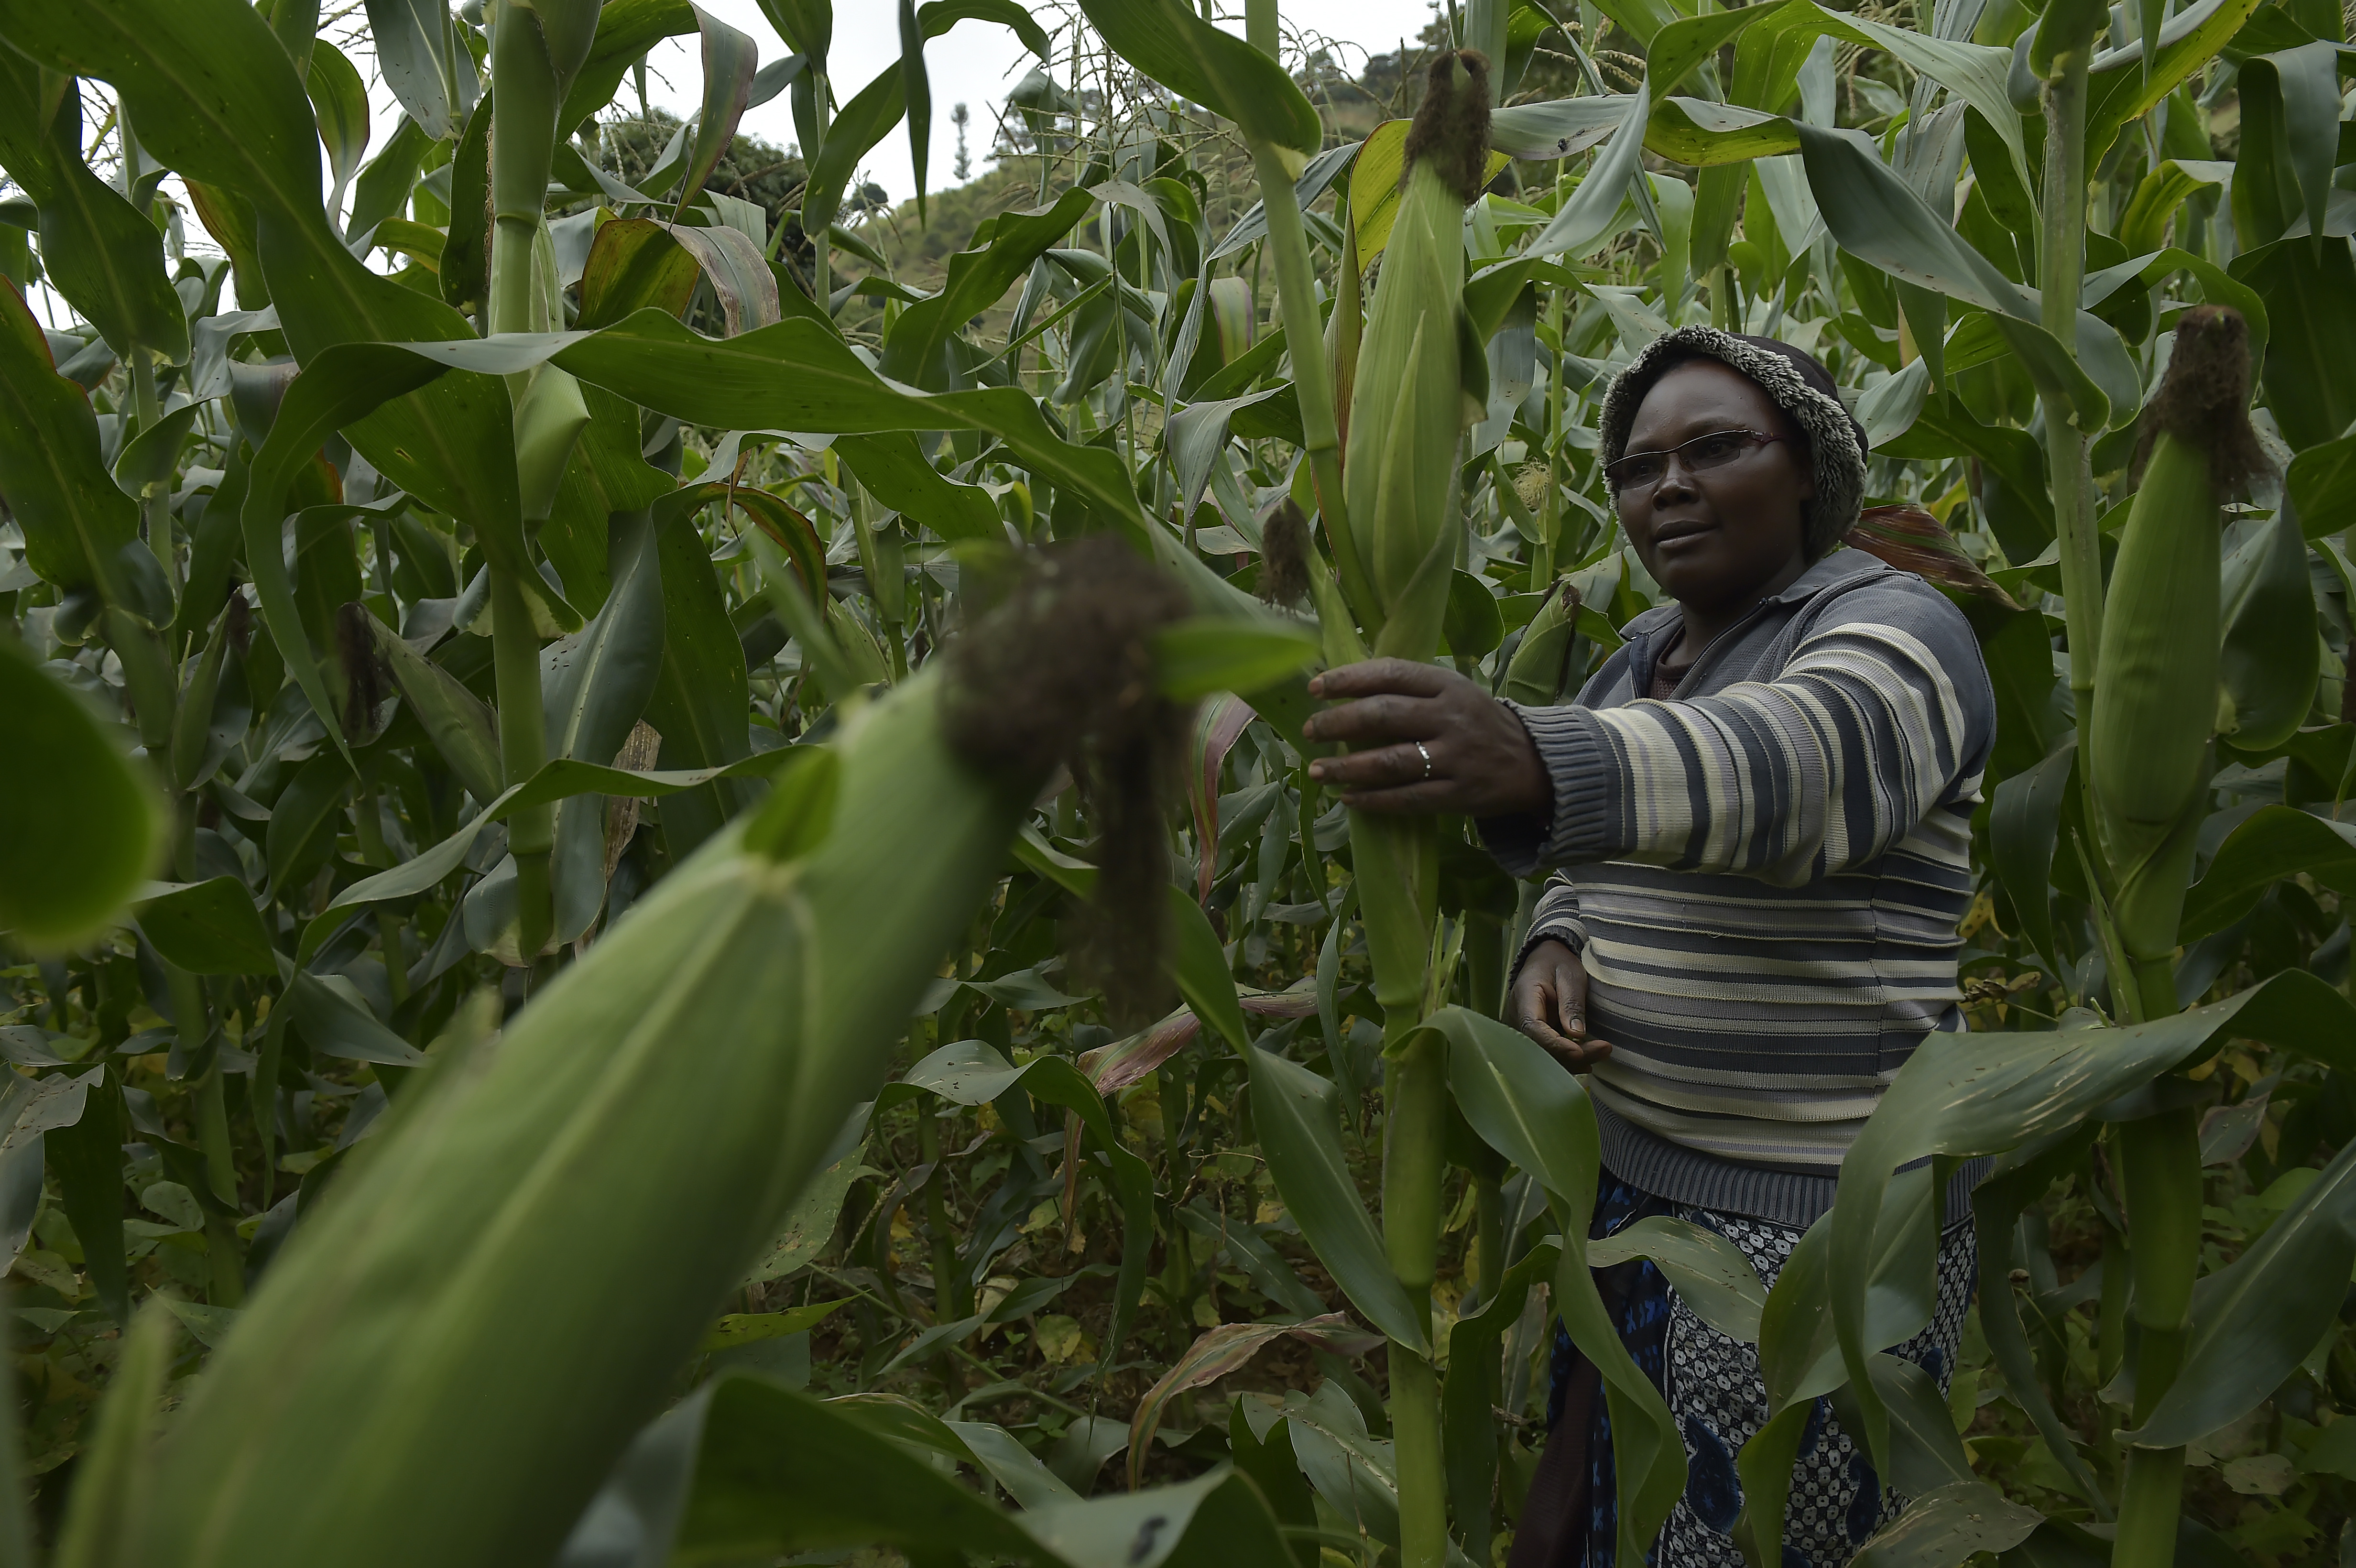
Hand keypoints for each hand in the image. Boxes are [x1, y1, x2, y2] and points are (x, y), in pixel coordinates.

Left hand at [1300, 659, 1549, 817]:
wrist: (1533, 762)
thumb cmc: (1477, 722)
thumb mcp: (1452, 692)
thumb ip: (1409, 689)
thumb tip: (1342, 691)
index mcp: (1447, 684)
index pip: (1390, 673)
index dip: (1347, 679)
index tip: (1314, 688)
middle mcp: (1451, 717)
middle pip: (1384, 715)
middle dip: (1338, 723)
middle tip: (1310, 731)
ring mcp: (1456, 757)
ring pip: (1391, 761)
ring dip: (1347, 767)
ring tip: (1317, 770)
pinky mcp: (1459, 794)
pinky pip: (1407, 798)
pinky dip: (1373, 800)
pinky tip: (1348, 799)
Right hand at [1512, 938, 1609, 1070]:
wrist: (1545, 960)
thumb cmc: (1557, 964)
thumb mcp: (1570, 976)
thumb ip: (1572, 1003)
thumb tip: (1577, 1034)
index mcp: (1524, 999)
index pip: (1534, 1029)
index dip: (1555, 1045)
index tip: (1580, 1052)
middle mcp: (1519, 1018)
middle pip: (1540, 1048)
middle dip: (1571, 1056)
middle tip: (1604, 1049)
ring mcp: (1525, 1029)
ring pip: (1544, 1054)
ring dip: (1573, 1060)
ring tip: (1602, 1052)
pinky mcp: (1535, 1036)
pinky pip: (1548, 1052)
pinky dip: (1568, 1059)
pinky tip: (1588, 1060)